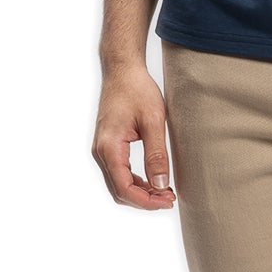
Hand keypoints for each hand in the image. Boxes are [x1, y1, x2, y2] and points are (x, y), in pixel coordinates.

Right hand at [93, 61, 175, 208]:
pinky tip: (153, 181)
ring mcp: (102, 149)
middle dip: (144, 200)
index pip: (124, 188)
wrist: (122, 70)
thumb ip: (156, 155)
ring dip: (140, 192)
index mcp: (109, 147)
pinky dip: (135, 182)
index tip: (168, 201)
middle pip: (119, 191)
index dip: (146, 201)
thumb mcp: (153, 121)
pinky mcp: (108, 146)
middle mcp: (101, 151)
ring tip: (165, 192)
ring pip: (118, 184)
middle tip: (170, 199)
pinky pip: (119, 173)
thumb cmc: (137, 90)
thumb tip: (161, 186)